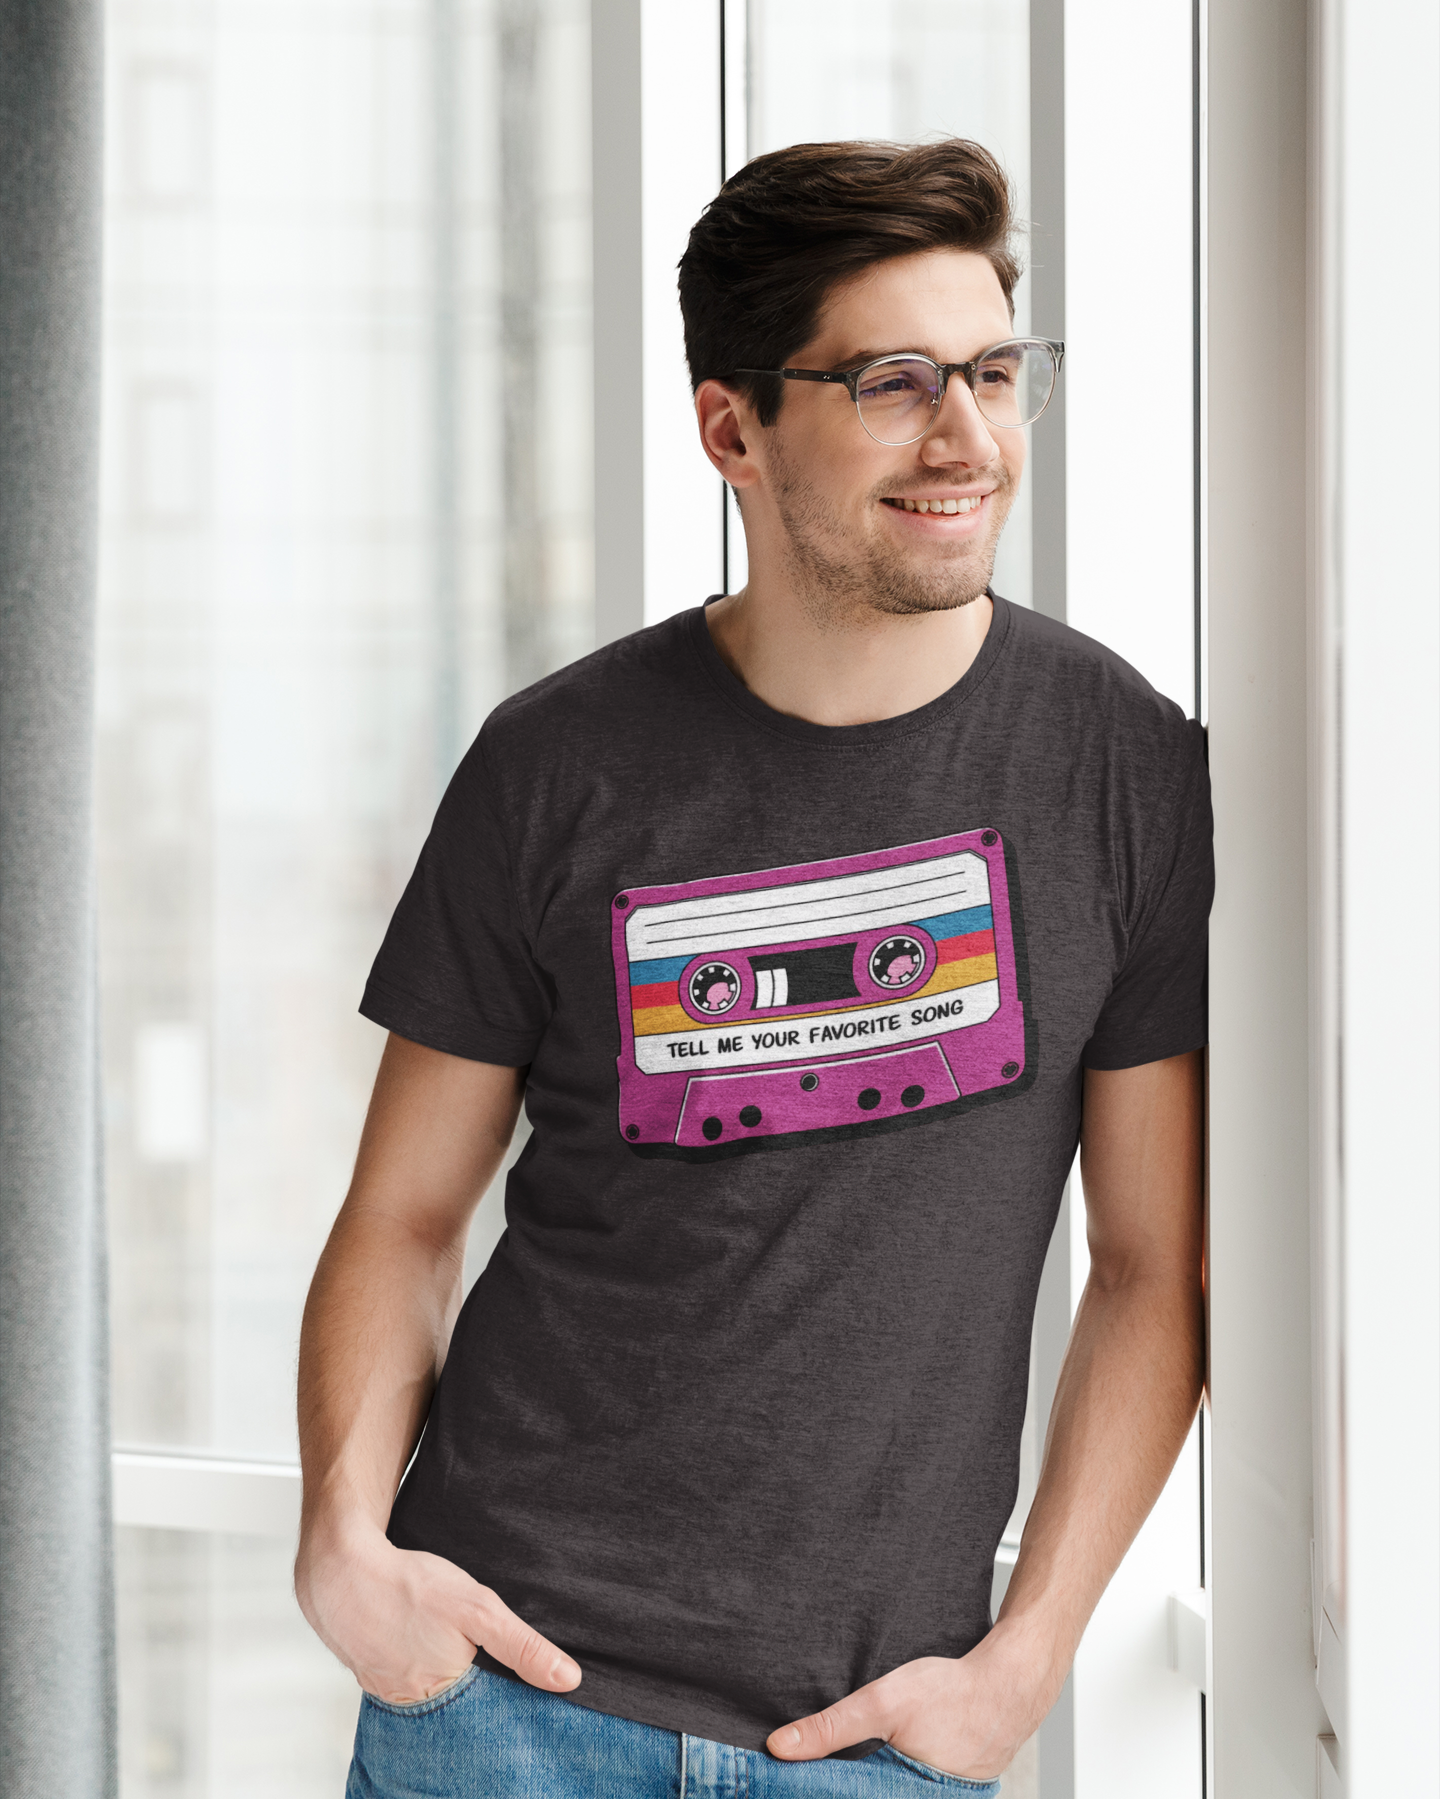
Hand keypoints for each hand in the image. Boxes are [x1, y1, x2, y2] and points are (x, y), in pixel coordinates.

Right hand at [296, 1521, 580, 1705]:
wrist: (341, 1570)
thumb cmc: (409, 1587)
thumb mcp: (479, 1610)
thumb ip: (523, 1647)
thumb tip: (568, 1679)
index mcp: (444, 1696)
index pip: (488, 1715)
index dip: (506, 1701)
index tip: (523, 1690)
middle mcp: (414, 1704)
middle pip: (459, 1707)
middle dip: (476, 1688)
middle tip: (480, 1655)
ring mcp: (389, 1690)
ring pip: (431, 1692)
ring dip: (446, 1676)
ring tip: (453, 1646)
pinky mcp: (372, 1672)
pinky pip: (405, 1676)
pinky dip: (418, 1662)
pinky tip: (423, 1640)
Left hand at [764, 1622, 1055, 1781]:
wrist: (1009, 1685)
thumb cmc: (953, 1693)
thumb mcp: (883, 1703)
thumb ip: (831, 1729)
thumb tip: (781, 1747)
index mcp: (900, 1798)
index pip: (843, 1797)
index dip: (817, 1786)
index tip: (786, 1778)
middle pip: (863, 1794)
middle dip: (840, 1780)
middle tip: (823, 1759)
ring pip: (882, 1791)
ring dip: (866, 1778)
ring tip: (858, 1754)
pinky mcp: (947, 1793)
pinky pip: (904, 1786)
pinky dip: (887, 1775)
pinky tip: (882, 1756)